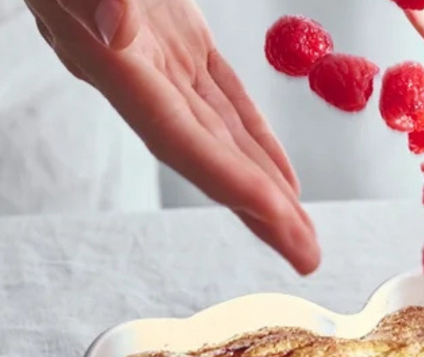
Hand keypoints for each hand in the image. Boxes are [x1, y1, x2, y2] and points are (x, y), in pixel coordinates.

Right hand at [26, 0, 319, 273]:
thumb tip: (117, 33)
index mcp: (114, 61)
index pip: (180, 137)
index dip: (230, 181)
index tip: (280, 217)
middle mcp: (136, 73)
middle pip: (207, 155)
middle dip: (258, 208)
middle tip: (309, 255)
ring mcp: (157, 57)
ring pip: (220, 134)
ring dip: (262, 184)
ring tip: (301, 232)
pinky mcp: (174, 36)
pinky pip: (221, 98)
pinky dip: (252, 136)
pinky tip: (279, 172)